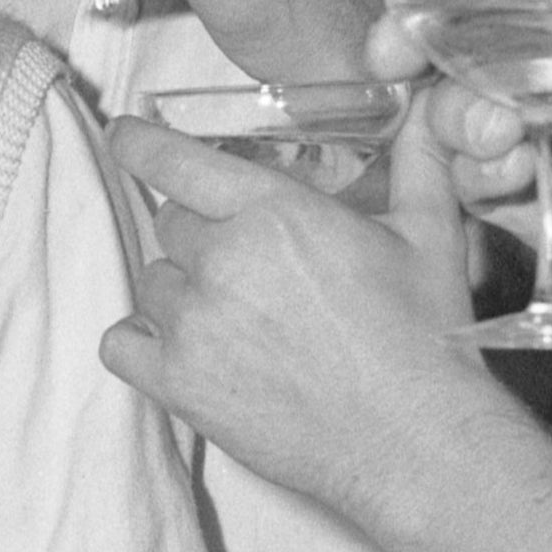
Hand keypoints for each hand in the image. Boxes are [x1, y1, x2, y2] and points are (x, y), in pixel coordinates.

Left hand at [99, 112, 506, 530]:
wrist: (418, 441)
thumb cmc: (428, 336)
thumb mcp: (430, 234)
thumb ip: (417, 161)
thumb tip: (425, 109)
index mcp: (272, 211)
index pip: (171, 159)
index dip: (139, 143)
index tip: (126, 137)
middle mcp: (221, 260)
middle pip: (170, 223)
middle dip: (204, 235)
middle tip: (253, 266)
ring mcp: (194, 324)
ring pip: (154, 281)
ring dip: (184, 291)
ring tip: (243, 319)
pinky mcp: (180, 383)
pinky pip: (122, 343)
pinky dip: (144, 342)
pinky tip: (188, 350)